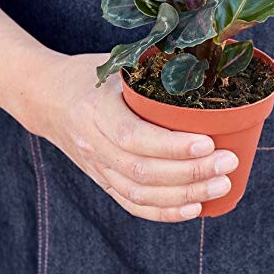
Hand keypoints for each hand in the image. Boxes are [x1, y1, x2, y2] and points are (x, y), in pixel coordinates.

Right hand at [24, 53, 238, 221]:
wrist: (46, 98)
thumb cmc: (87, 75)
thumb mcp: (113, 63)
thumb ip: (149, 66)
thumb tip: (201, 62)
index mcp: (96, 109)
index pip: (134, 137)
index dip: (172, 146)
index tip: (209, 142)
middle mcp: (93, 143)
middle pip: (142, 171)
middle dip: (191, 172)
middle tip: (227, 163)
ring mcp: (96, 166)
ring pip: (139, 193)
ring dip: (184, 195)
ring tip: (221, 185)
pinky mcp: (101, 179)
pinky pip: (131, 203)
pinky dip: (163, 211)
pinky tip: (193, 208)